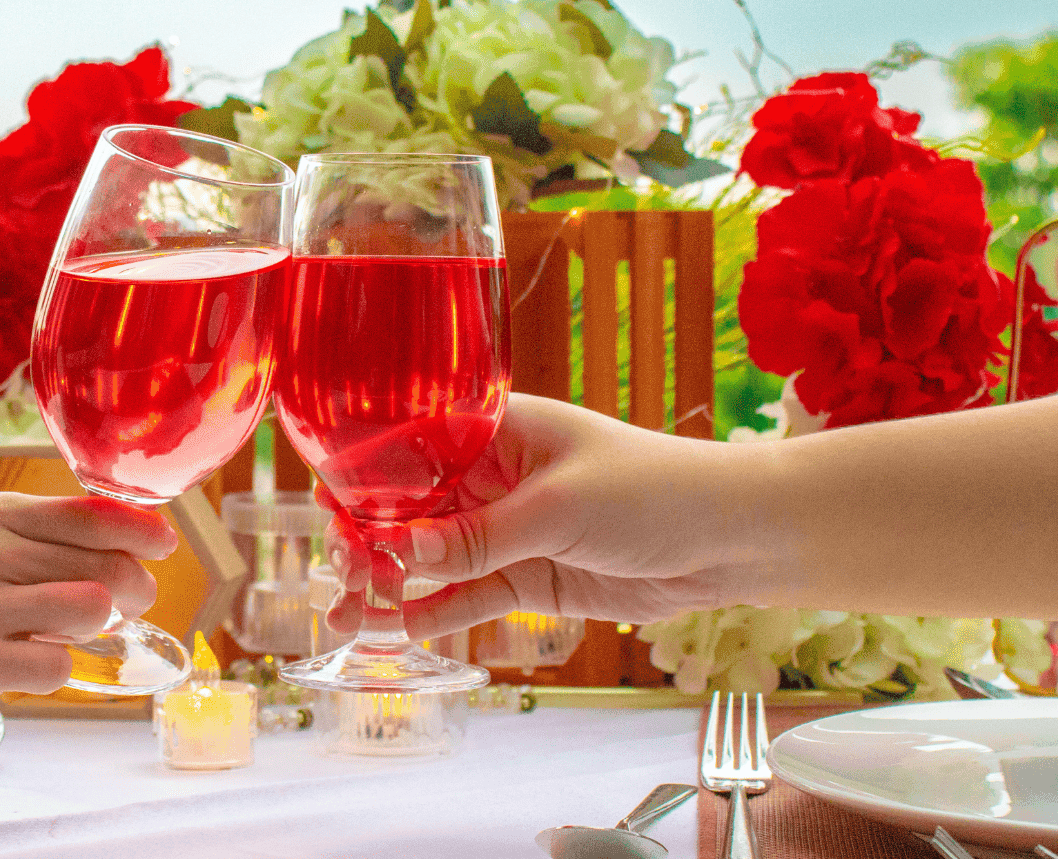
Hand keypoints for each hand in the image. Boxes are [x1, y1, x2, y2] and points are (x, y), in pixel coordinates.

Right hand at [0, 492, 174, 726]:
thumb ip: (33, 538)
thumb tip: (120, 548)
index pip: (93, 512)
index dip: (143, 531)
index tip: (163, 545)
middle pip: (109, 566)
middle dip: (133, 591)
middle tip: (122, 607)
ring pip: (91, 609)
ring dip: (94, 630)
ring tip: (67, 636)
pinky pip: (55, 668)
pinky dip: (54, 673)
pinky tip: (24, 668)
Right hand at [323, 394, 760, 639]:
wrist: (731, 539)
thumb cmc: (654, 490)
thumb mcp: (559, 507)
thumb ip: (478, 536)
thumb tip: (401, 549)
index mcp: (497, 429)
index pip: (411, 444)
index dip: (365, 473)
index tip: (327, 505)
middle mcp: (492, 475)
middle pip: (410, 507)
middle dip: (370, 538)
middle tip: (343, 574)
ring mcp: (508, 528)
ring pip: (431, 557)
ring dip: (391, 583)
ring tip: (350, 614)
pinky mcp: (528, 576)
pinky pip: (467, 595)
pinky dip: (434, 613)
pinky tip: (400, 629)